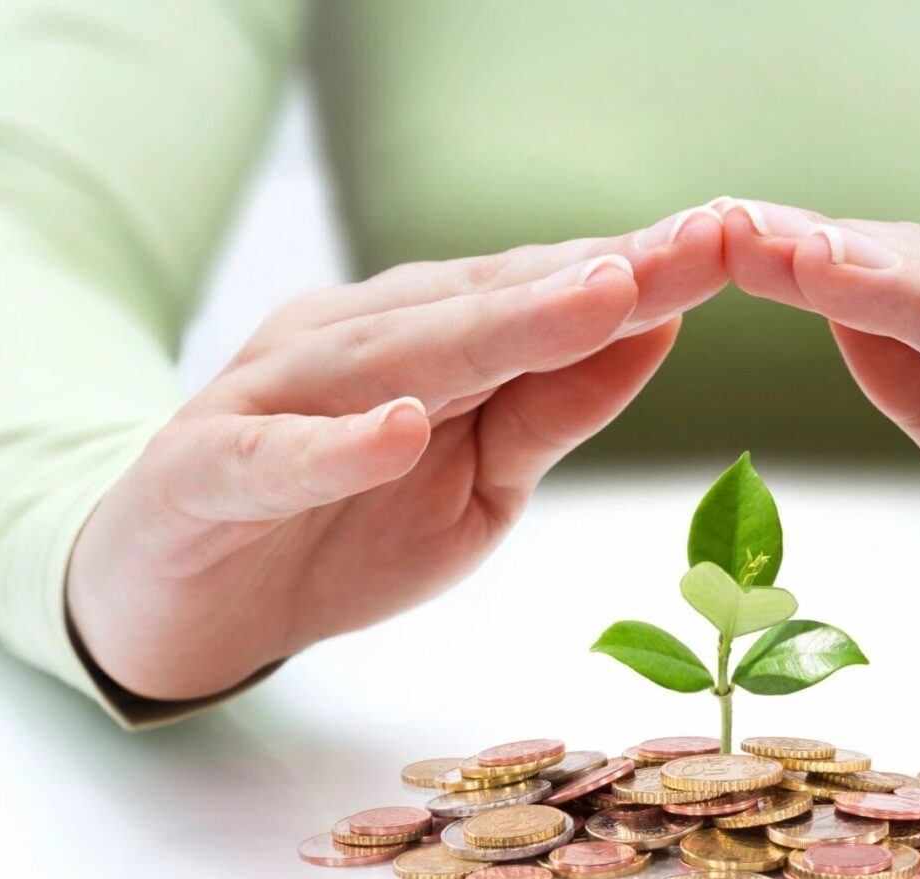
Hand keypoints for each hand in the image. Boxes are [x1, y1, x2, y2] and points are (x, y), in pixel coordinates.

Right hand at [68, 207, 726, 699]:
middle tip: (702, 243)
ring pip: (395, 355)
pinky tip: (398, 425)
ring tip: (597, 297)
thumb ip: (552, 409)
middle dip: (601, 277)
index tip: (738, 242)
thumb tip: (656, 330)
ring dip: (499, 327)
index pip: (545, 294)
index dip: (643, 270)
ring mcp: (275, 397)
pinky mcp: (205, 467)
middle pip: (489, 305)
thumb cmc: (342, 526)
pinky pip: (274, 455)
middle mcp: (355, 342)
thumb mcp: (480, 481)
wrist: (181, 596)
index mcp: (426, 338)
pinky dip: (335, 445)